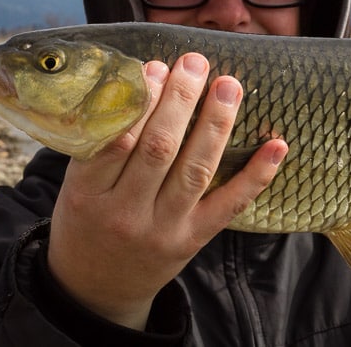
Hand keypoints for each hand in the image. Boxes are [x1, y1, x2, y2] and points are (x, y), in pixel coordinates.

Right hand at [46, 53, 286, 328]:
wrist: (93, 288)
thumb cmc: (85, 220)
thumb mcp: (75, 184)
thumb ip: (102, 141)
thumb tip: (145, 77)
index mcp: (87, 194)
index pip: (116, 141)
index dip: (140, 102)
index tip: (156, 68)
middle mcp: (126, 213)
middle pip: (159, 150)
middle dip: (181, 101)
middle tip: (195, 63)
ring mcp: (164, 229)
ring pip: (195, 171)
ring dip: (216, 124)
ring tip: (229, 85)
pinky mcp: (193, 240)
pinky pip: (229, 206)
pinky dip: (256, 175)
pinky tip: (276, 145)